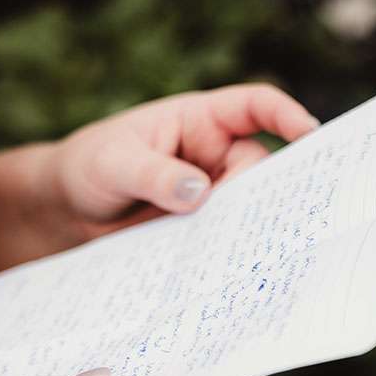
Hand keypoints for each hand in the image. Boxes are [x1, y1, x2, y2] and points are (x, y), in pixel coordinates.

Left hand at [44, 84, 319, 233]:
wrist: (65, 214)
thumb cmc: (87, 167)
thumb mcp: (113, 163)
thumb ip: (154, 174)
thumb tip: (200, 192)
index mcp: (199, 121)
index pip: (253, 107)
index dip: (286, 115)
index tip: (310, 132)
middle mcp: (214, 156)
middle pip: (260, 167)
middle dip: (266, 188)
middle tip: (264, 215)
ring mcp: (212, 196)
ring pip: (248, 208)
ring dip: (248, 225)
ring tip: (244, 248)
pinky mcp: (204, 231)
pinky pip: (228, 238)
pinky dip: (231, 252)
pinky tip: (229, 269)